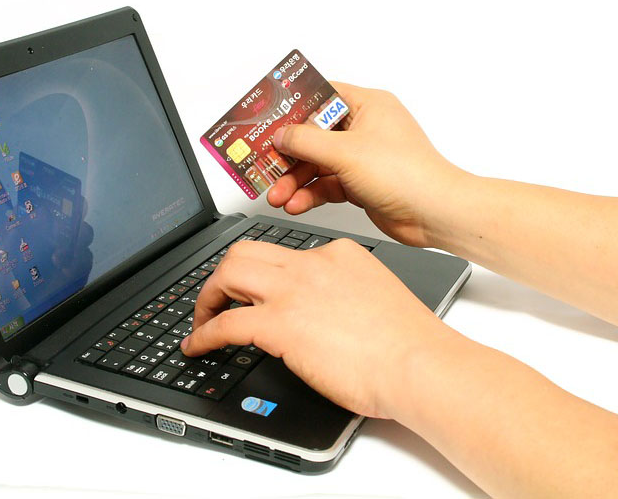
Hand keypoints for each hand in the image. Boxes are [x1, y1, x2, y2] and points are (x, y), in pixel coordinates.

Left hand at [181, 239, 454, 418]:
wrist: (419, 364)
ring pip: (228, 273)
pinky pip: (225, 323)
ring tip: (202, 320)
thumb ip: (341, 295)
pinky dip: (203, 334)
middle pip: (245, 251)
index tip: (252, 291)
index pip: (283, 252)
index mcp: (337, 254)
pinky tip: (197, 347)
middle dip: (223, 276)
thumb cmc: (409, 343)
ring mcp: (293, 290)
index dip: (260, 275)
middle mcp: (310, 264)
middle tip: (217, 301)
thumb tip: (317, 315)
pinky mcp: (279, 323)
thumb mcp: (373, 297)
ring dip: (208, 297)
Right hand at [267, 83, 465, 246]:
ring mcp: (362, 157)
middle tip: (265, 166)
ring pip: (317, 164)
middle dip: (288, 155)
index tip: (267, 118)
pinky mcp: (361, 183)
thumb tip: (281, 135)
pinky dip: (310, 194)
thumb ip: (306, 141)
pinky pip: (326, 185)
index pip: (320, 96)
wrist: (433, 213)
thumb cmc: (406, 173)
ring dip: (295, 180)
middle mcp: (364, 128)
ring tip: (277, 195)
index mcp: (367, 105)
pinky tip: (296, 203)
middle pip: (313, 135)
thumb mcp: (345, 152)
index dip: (291, 107)